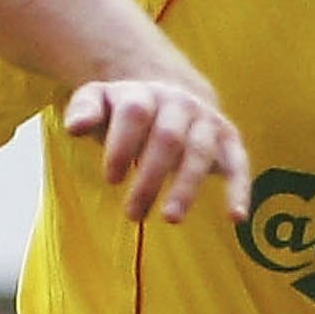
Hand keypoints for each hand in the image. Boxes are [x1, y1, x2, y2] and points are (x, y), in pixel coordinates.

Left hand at [63, 77, 250, 226]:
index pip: (134, 114)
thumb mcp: (100, 103)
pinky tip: (235, 217)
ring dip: (187, 186)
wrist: (168, 98)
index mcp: (145, 94)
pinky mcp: (229, 141)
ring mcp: (206, 121)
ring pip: (200, 152)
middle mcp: (180, 103)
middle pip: (168, 138)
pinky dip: (239, 189)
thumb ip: (85, 110)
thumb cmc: (124, 112)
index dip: (122, 146)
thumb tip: (75, 127)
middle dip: (150, 177)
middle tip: (133, 214)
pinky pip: (238, 164)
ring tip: (171, 219)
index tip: (112, 179)